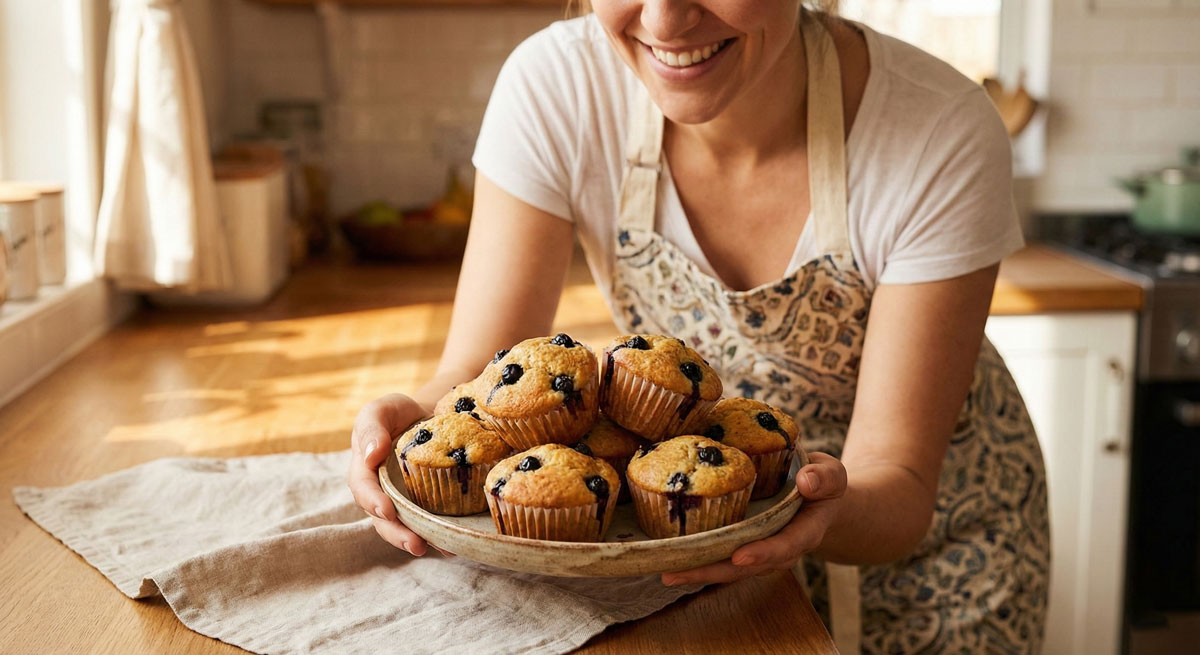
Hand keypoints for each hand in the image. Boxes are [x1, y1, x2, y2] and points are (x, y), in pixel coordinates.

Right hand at [348, 393, 440, 556]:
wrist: (427, 416)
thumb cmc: (397, 413)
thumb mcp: (381, 410)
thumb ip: (371, 427)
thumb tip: (371, 455)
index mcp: (363, 470)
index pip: (363, 490)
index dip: (373, 502)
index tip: (387, 511)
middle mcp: (380, 493)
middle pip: (383, 519)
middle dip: (398, 534)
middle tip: (416, 544)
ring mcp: (402, 502)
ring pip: (405, 528)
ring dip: (420, 540)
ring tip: (440, 549)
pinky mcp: (424, 506)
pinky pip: (428, 524)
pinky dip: (440, 535)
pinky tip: (455, 543)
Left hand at [660, 452, 846, 585]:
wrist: (816, 497)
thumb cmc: (821, 482)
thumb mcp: (831, 474)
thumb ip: (824, 477)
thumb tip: (807, 481)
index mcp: (804, 532)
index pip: (785, 546)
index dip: (763, 553)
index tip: (741, 556)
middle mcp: (778, 549)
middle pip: (746, 567)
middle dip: (713, 572)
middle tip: (679, 574)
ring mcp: (758, 551)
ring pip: (728, 568)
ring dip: (698, 571)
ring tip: (666, 572)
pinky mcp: (742, 545)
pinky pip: (720, 556)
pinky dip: (697, 559)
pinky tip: (669, 558)